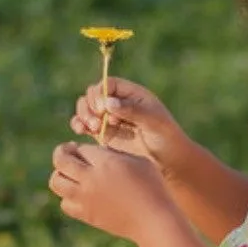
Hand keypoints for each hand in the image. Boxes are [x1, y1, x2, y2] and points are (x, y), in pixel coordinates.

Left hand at [49, 141, 174, 242]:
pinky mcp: (87, 215)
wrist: (154, 219)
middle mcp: (90, 179)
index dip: (81, 148)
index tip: (85, 151)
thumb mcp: (139, 161)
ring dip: (60, 175)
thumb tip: (97, 153)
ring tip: (71, 175)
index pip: (80, 148)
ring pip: (56, 181)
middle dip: (62, 153)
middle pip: (60, 160)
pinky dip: (68, 197)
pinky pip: (65, 204)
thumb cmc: (152, 187)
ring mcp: (85, 198)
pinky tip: (80, 195)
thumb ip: (115, 154)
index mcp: (105, 162)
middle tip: (69, 155)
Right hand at [71, 76, 188, 176]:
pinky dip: (79, 125)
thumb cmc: (166, 138)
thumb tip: (108, 102)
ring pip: (85, 108)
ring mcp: (109, 118)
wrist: (168, 161)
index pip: (108, 84)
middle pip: (92, 95)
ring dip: (83, 115)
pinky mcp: (103, 134)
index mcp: (132, 94)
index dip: (100, 93)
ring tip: (94, 128)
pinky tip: (83, 130)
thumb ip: (132, 111)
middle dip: (90, 106)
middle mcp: (118, 103)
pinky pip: (84, 124)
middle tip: (98, 123)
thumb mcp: (154, 122)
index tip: (102, 108)